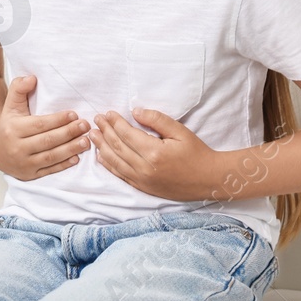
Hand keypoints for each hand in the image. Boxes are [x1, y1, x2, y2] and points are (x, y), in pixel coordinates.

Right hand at [0, 75, 91, 180]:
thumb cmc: (9, 124)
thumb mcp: (10, 104)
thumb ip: (19, 88)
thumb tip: (32, 78)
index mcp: (13, 129)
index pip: (40, 124)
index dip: (58, 120)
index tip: (74, 114)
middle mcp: (17, 148)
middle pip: (48, 141)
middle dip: (69, 133)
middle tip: (85, 125)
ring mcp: (24, 163)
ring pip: (51, 157)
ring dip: (70, 149)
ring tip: (86, 141)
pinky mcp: (29, 175)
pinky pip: (49, 170)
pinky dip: (63, 165)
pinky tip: (76, 157)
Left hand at [90, 108, 220, 200]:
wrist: (208, 179)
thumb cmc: (196, 153)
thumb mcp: (179, 131)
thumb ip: (156, 119)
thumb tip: (135, 112)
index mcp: (153, 152)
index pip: (126, 134)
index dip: (114, 122)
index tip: (107, 113)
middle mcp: (144, 168)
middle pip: (117, 146)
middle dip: (104, 131)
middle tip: (96, 120)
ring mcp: (142, 180)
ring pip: (115, 162)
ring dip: (101, 147)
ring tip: (92, 135)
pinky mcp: (143, 188)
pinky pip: (120, 175)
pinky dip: (108, 165)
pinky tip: (101, 156)